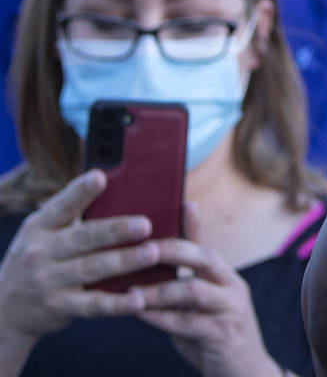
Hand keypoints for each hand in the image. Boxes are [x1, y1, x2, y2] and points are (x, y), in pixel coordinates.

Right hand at [0, 171, 153, 357]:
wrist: (5, 309)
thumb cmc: (40, 257)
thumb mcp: (44, 232)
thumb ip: (73, 214)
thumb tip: (121, 188)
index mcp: (40, 226)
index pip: (62, 206)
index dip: (81, 191)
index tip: (100, 176)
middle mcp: (40, 252)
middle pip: (83, 238)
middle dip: (116, 230)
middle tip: (145, 224)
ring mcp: (47, 281)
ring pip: (91, 269)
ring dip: (124, 261)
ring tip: (153, 253)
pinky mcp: (58, 307)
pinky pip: (92, 305)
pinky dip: (116, 304)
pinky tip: (139, 300)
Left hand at [136, 204, 280, 376]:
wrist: (244, 373)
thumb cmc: (215, 335)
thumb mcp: (204, 304)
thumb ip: (185, 283)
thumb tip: (151, 262)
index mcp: (226, 276)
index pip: (205, 245)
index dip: (189, 225)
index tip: (168, 210)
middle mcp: (234, 287)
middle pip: (205, 258)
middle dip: (171, 250)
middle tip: (141, 249)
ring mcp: (232, 310)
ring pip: (193, 291)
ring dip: (158, 290)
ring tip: (130, 291)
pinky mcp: (224, 335)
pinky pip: (186, 323)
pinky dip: (159, 317)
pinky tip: (138, 314)